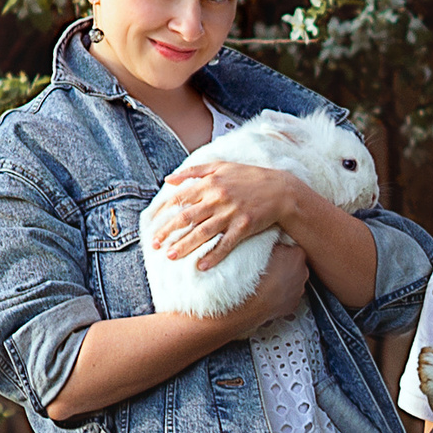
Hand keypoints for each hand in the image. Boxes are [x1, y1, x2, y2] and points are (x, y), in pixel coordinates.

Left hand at [155, 162, 299, 270]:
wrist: (280, 190)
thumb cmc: (249, 177)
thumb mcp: (221, 166)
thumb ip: (194, 171)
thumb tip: (168, 180)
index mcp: (210, 183)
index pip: (179, 198)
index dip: (163, 212)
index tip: (152, 224)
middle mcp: (218, 198)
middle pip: (187, 218)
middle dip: (168, 232)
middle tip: (155, 245)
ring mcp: (231, 214)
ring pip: (202, 232)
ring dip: (185, 245)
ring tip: (170, 256)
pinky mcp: (244, 227)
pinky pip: (226, 244)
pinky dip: (214, 256)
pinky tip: (202, 266)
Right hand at [231, 240, 310, 332]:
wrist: (245, 302)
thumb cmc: (250, 275)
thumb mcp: (258, 246)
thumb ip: (270, 241)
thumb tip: (271, 237)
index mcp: (297, 254)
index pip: (293, 246)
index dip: (281, 249)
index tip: (273, 252)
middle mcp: (303, 271)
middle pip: (296, 263)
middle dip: (285, 264)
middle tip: (269, 266)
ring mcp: (299, 289)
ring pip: (293, 280)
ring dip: (284, 280)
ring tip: (267, 280)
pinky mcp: (294, 304)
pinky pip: (289, 295)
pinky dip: (282, 294)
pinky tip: (269, 292)